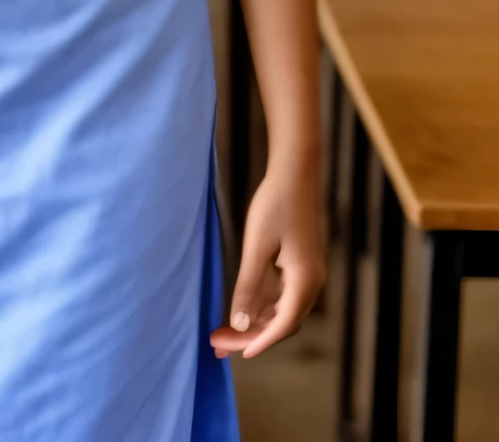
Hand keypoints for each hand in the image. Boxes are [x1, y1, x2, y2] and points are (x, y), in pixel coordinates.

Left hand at [210, 158, 323, 359]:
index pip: (283, 325)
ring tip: (223, 333)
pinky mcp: (298, 264)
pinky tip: (240, 310)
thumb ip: (248, 286)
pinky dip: (261, 306)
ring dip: (254, 322)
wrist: (295, 173)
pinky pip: (281, 295)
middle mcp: (310, 283)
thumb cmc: (275, 205)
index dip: (260, 342)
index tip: (238, 354)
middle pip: (282, 322)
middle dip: (251, 336)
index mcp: (304, 281)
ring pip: (280, 310)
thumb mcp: (256, 246)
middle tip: (219, 345)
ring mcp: (305, 273)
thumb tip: (239, 323)